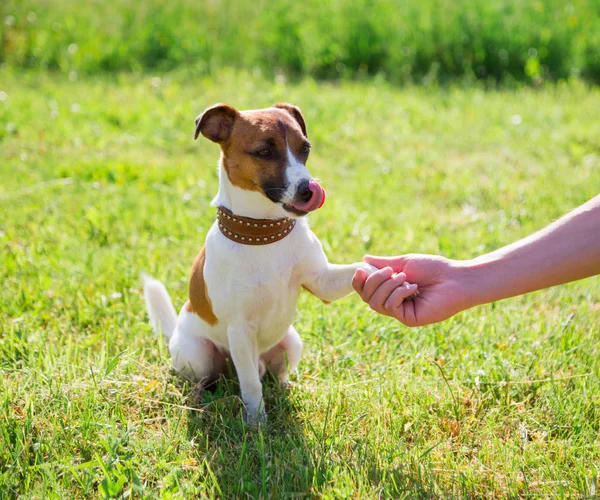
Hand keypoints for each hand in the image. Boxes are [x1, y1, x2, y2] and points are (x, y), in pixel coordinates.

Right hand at [352, 254, 473, 326]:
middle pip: (367, 297)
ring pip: (377, 303)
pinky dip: (398, 293)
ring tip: (406, 278)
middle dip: (374, 281)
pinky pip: (391, 307)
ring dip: (388, 286)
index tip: (360, 270)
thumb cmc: (434, 268)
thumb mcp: (404, 263)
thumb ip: (383, 264)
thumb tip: (363, 260)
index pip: (366, 291)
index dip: (358, 282)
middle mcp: (394, 303)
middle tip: (391, 271)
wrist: (456, 278)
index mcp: (391, 290)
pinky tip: (413, 287)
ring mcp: (401, 312)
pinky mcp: (409, 319)